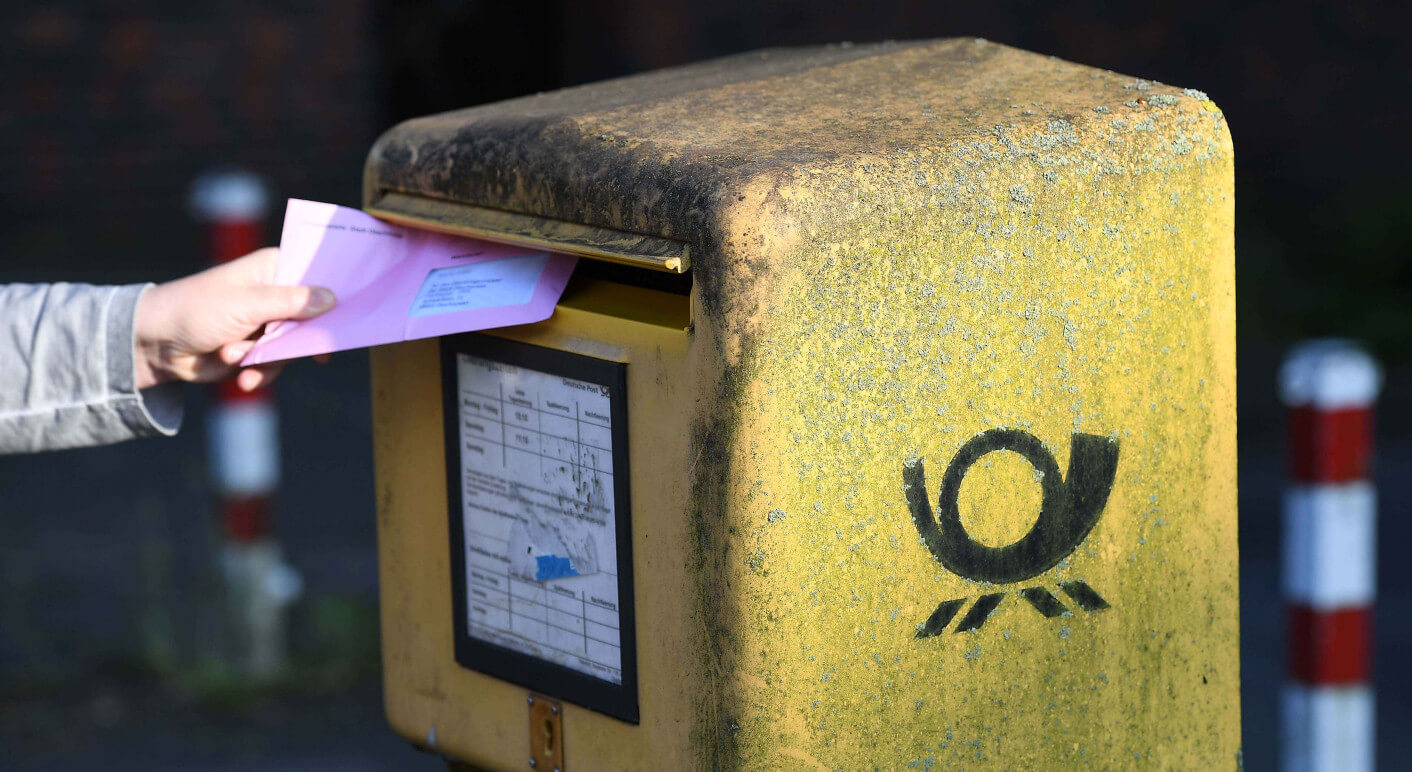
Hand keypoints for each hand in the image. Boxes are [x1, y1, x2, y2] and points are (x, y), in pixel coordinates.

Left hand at [134, 247, 335, 391]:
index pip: (318, 275)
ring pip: (295, 347)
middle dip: (294, 340)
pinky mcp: (258, 349)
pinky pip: (278, 366)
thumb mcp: (247, 304)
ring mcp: (268, 323)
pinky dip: (258, 373)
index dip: (336, 293)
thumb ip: (291, 302)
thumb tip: (332, 298)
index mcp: (274, 269)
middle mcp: (276, 294)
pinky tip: (240, 376)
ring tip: (235, 356)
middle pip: (313, 318)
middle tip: (303, 352)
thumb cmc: (196, 310)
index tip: (353, 313)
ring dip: (267, 359)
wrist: (156, 345)